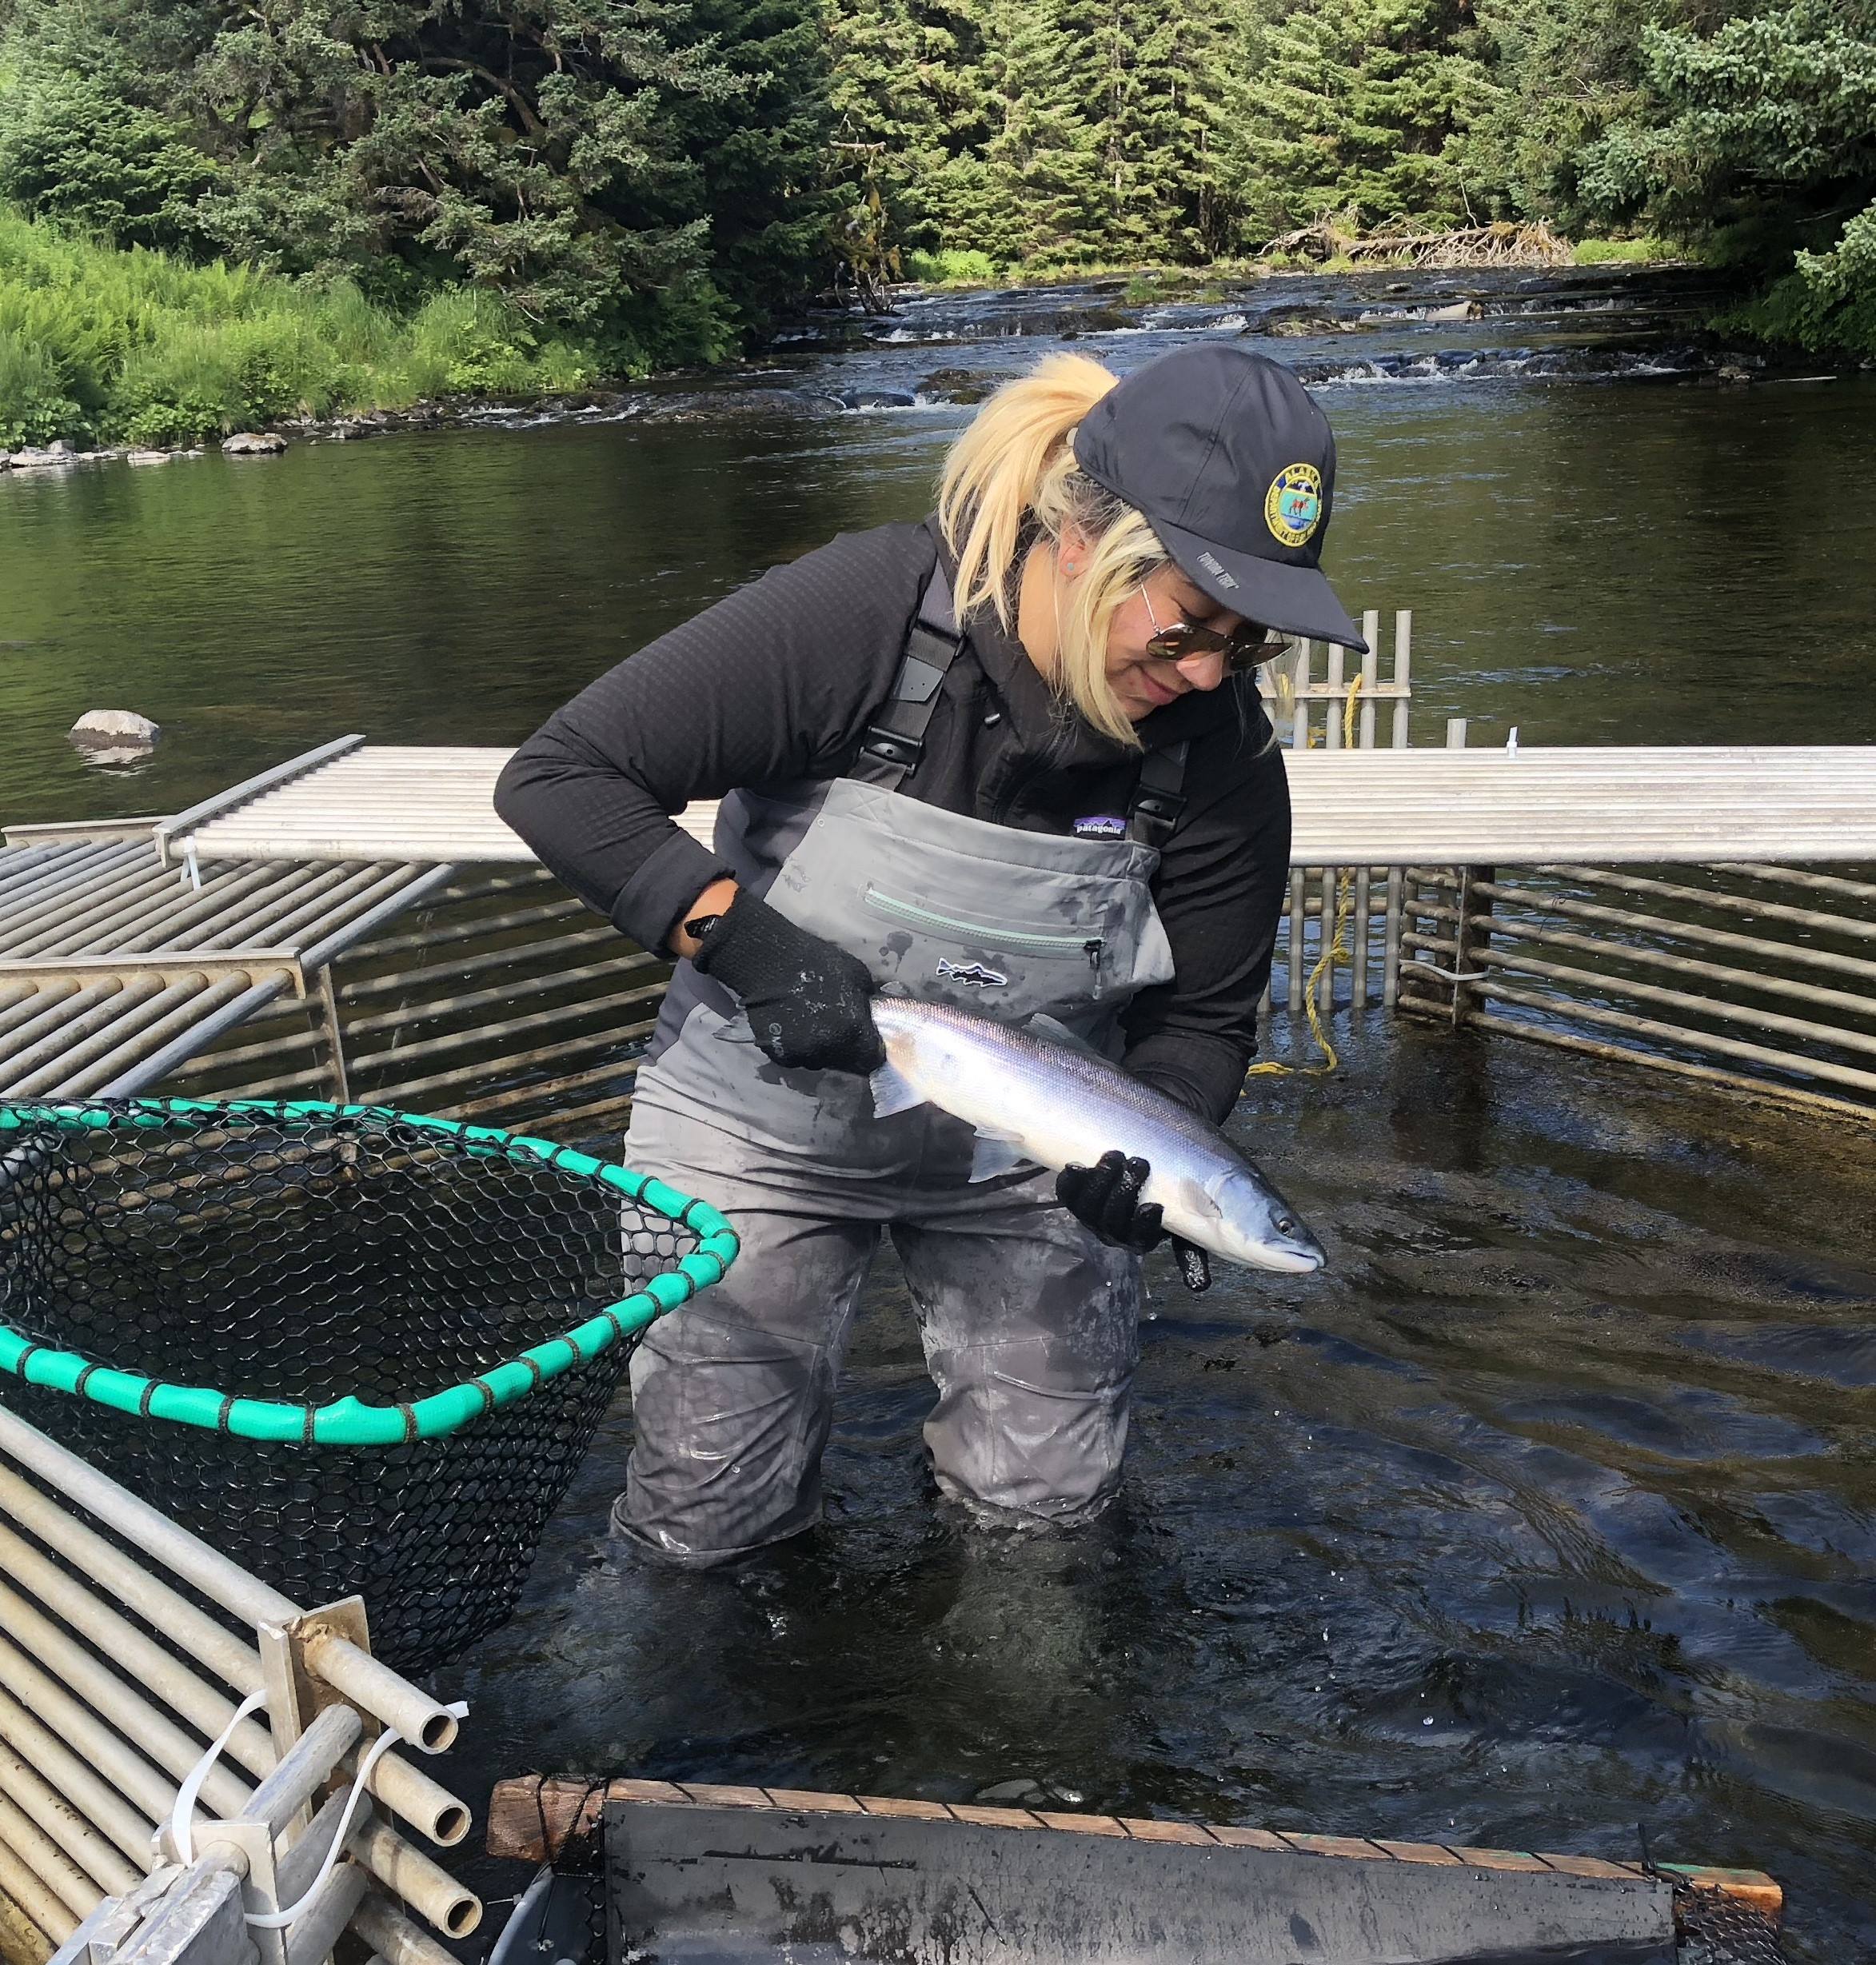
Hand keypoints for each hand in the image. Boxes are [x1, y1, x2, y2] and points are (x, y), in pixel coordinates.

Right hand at [690, 892, 883, 1074]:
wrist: (768, 961)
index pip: (872, 1059)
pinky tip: (795, 1027)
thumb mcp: (857, 975)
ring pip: (820, 1060)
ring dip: (822, 1049)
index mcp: (851, 1030)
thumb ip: (865, 1003)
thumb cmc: (817, 962)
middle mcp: (827, 1049)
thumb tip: (869, 1017)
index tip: (868, 1041)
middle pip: (845, 1063)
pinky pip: (797, 1057)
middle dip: (847, 1049)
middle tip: (840, 1029)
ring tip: (815, 1026)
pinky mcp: (778, 1055)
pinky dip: (799, 1047)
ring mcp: (801, 1054)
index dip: (873, 1051)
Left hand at [1056, 1150, 1210, 1291]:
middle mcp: (1112, 1232)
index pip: (1140, 1238)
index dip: (1145, 1225)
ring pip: (1089, 1206)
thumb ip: (1191, 1247)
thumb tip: (1199, 1286)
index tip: (1155, 1205)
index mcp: (1140, 1240)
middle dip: (1125, 1192)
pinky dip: (1070, 1182)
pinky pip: (1067, 1194)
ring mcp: (1092, 1216)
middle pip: (1112, 1219)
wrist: (1146, 1175)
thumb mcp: (1185, 1223)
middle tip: (1139, 1164)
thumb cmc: (1169, 1199)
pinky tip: (1076, 1165)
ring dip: (1100, 1182)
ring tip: (1115, 1157)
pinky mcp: (1075, 1198)